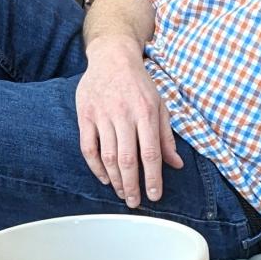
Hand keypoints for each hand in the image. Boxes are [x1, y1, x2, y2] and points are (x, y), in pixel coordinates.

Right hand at [75, 36, 182, 205]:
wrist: (112, 57)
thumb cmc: (140, 84)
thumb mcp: (160, 105)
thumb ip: (166, 136)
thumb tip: (176, 164)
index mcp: (146, 112)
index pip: (150, 152)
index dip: (153, 177)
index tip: (155, 196)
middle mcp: (124, 115)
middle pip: (127, 159)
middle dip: (132, 185)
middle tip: (136, 202)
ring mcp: (102, 115)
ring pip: (108, 156)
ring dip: (115, 180)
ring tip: (123, 193)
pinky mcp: (85, 115)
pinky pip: (88, 147)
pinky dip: (96, 167)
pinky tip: (105, 178)